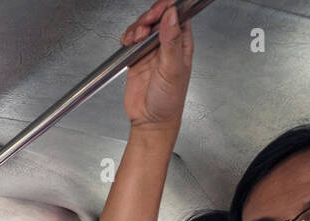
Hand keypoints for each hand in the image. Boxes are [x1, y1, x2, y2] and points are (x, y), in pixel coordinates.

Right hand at [120, 0, 193, 131]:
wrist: (150, 121)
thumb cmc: (168, 101)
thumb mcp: (172, 70)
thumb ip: (171, 41)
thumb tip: (171, 16)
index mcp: (182, 43)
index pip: (179, 15)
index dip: (169, 8)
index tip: (161, 10)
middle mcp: (167, 44)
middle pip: (159, 16)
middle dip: (150, 16)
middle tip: (145, 25)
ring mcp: (151, 50)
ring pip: (143, 26)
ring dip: (137, 27)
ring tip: (135, 38)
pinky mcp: (136, 58)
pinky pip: (131, 40)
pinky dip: (127, 37)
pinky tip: (127, 43)